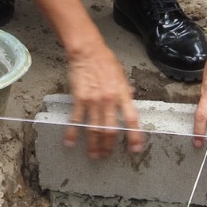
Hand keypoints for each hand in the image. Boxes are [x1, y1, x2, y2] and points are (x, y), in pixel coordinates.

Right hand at [65, 42, 143, 158]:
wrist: (87, 52)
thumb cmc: (105, 61)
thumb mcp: (121, 75)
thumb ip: (126, 90)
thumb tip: (131, 96)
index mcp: (122, 94)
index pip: (131, 119)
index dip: (134, 136)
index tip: (136, 148)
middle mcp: (109, 100)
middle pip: (111, 129)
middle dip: (110, 146)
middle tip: (108, 155)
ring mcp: (94, 101)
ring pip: (95, 129)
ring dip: (94, 145)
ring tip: (94, 155)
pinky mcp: (79, 99)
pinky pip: (77, 120)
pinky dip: (73, 133)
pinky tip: (70, 143)